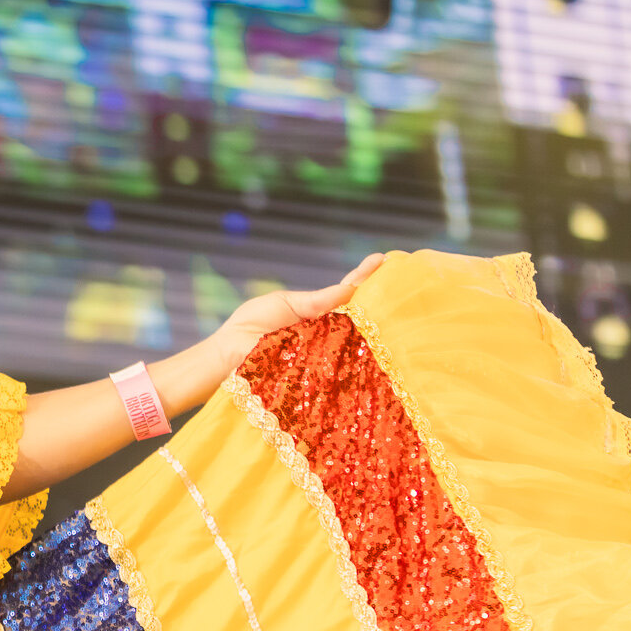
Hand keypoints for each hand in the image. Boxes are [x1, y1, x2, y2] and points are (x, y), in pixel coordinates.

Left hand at [207, 252, 384, 373]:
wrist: (227, 356)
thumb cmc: (249, 327)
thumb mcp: (283, 304)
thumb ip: (316, 301)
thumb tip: (350, 290)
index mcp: (318, 312)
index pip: (346, 292)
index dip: (365, 277)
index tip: (384, 258)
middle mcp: (328, 332)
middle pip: (362, 315)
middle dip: (382, 298)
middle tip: (403, 278)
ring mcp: (326, 352)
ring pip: (359, 338)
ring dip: (378, 323)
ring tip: (399, 302)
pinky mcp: (321, 371)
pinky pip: (344, 360)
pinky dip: (359, 350)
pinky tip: (376, 339)